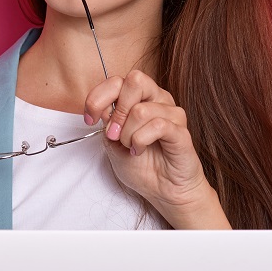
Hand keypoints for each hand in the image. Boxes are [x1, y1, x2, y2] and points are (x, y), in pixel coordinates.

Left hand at [83, 70, 230, 228]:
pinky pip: (158, 126)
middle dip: (117, 111)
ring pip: (141, 110)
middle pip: (135, 80)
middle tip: (114, 134)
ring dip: (127, 134)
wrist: (162, 190)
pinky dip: (140, 141)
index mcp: (140, 98)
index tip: (90, 119)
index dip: (97, 98)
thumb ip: (107, 122)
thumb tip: (104, 109)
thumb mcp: (111, 142)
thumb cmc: (141, 165)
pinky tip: (138, 150)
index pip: (116, 81)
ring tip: (130, 147)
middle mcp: (158, 100)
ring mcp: (172, 114)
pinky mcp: (181, 131)